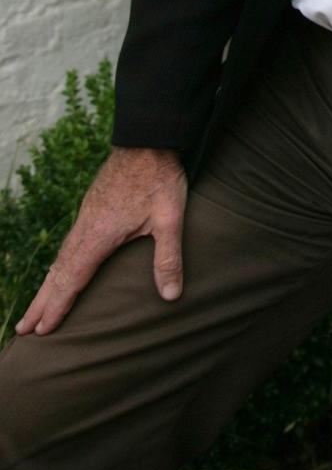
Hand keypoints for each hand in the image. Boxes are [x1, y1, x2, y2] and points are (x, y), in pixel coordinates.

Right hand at [15, 146, 186, 336]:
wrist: (148, 138)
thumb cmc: (159, 178)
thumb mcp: (169, 218)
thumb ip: (168, 257)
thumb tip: (171, 296)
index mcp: (98, 236)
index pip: (72, 279)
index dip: (57, 306)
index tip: (41, 331)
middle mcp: (85, 228)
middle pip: (58, 272)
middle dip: (42, 302)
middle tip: (24, 330)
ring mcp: (87, 215)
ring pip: (61, 256)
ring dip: (48, 283)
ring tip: (36, 307)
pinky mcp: (93, 206)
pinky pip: (69, 242)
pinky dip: (60, 263)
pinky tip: (63, 266)